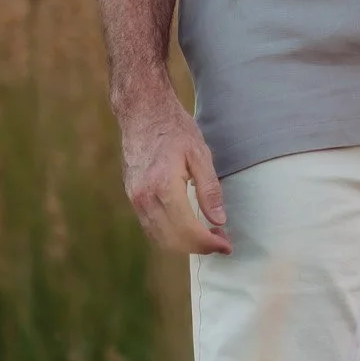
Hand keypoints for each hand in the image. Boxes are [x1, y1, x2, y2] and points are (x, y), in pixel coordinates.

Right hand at [117, 88, 231, 254]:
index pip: (189, 231)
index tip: (227, 245)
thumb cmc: (174, 129)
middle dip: (200, 247)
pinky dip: (170, 236)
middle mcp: (145, 197)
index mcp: (164, 187)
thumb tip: (219, 221)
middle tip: (221, 241)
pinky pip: (151, 228)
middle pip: (174, 241)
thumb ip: (210, 190)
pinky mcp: (132, 197)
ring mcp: (135, 199)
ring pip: (160, 239)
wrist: (142, 113)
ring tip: (208, 235)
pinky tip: (188, 227)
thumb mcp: (200, 154)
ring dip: (185, 245)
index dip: (210, 244)